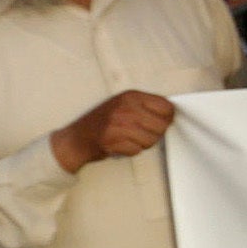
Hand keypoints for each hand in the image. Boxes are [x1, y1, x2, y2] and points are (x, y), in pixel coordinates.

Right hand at [47, 88, 184, 171]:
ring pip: (151, 140)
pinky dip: (132, 151)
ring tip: (130, 139)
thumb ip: (144, 106)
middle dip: (155, 133)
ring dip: (143, 144)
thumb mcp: (122, 104)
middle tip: (143, 133)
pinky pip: (138, 150)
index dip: (168, 117)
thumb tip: (170, 113)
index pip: (165, 106)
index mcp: (131, 96)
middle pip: (161, 125)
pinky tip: (121, 145)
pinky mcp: (114, 141)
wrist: (76, 139)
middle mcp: (126, 108)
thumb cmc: (101, 122)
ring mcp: (119, 124)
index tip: (163, 122)